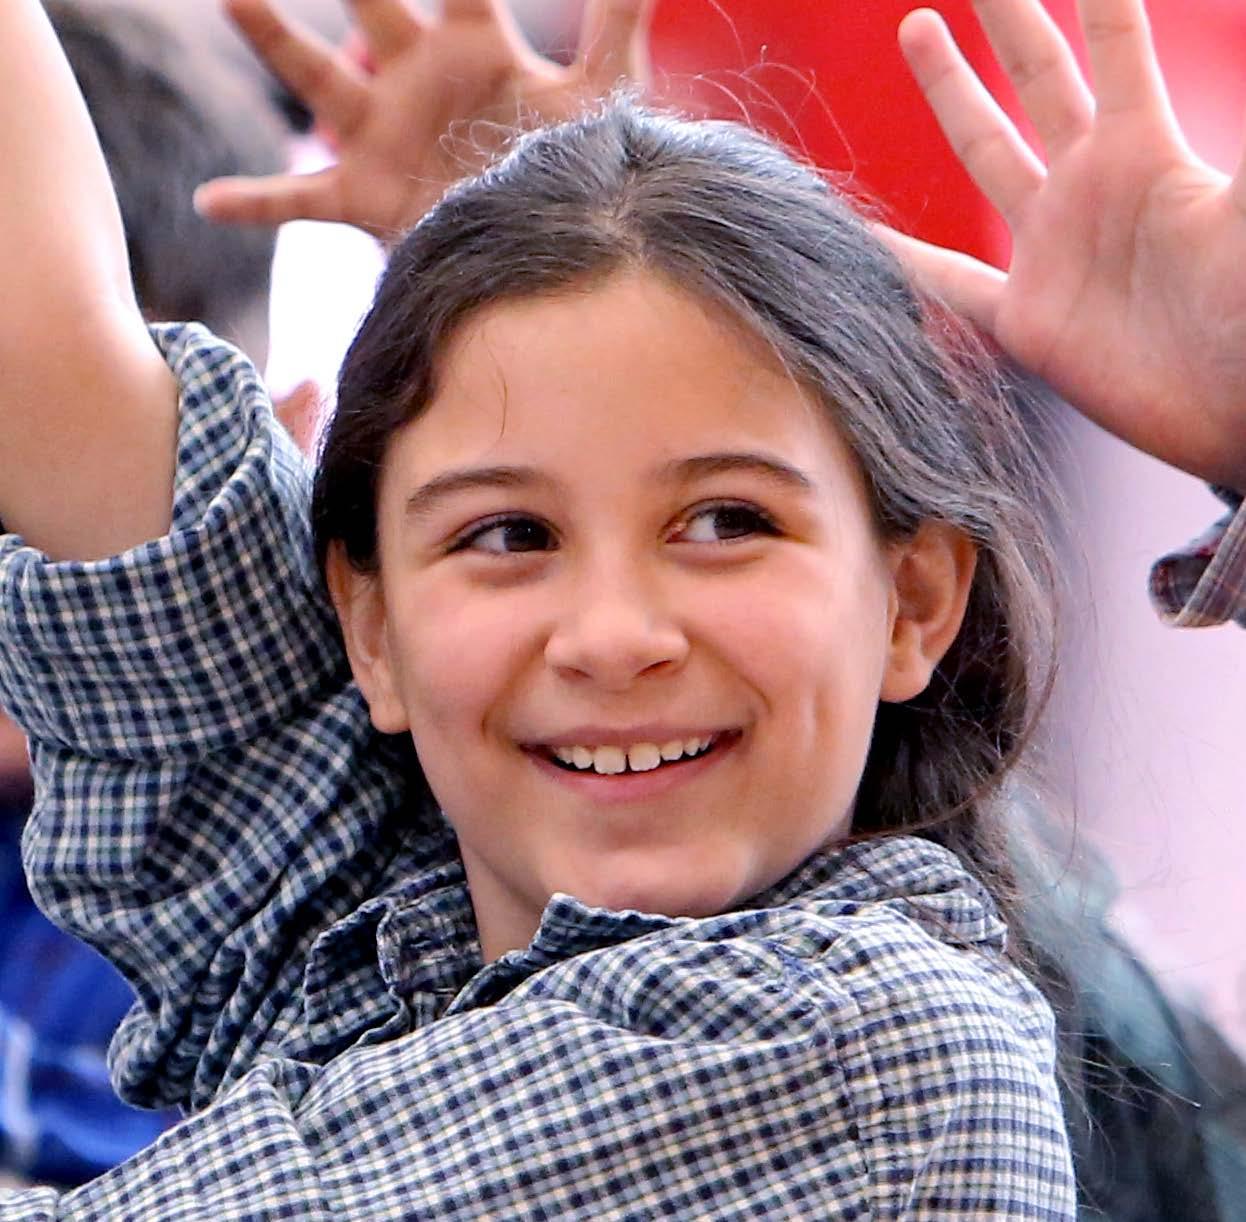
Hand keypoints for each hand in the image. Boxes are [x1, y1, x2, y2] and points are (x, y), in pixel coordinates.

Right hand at [194, 0, 653, 243]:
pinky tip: (210, 201)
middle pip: (369, 2)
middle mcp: (414, 75)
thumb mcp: (602, 92)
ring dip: (272, 37)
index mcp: (473, 45)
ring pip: (313, 75)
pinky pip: (296, 200)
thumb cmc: (570, 164)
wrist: (541, 248)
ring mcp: (380, 132)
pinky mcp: (360, 194)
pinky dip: (255, 202)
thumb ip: (616, 21)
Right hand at [884, 0, 1245, 489]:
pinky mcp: (1026, 320)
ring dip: (955, 91)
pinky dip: (901, 259)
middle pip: (1041, 76)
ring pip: (989, 153)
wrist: (1237, 413)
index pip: (1115, 45)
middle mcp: (1090, 187)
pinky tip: (860, 231)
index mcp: (1144, 151)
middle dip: (1010, 15)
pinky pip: (948, 281)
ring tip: (919, 25)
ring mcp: (1051, 250)